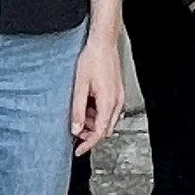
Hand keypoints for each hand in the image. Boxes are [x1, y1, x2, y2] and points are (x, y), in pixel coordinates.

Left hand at [70, 35, 125, 154]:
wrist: (103, 43)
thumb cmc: (92, 59)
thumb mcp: (79, 86)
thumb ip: (78, 110)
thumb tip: (76, 129)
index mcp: (108, 102)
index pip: (100, 133)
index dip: (88, 144)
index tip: (78, 150)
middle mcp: (117, 102)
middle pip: (105, 129)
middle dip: (90, 134)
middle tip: (75, 131)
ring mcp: (119, 96)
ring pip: (107, 120)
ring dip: (93, 123)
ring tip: (79, 113)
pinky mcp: (117, 92)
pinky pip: (109, 110)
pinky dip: (98, 113)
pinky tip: (88, 104)